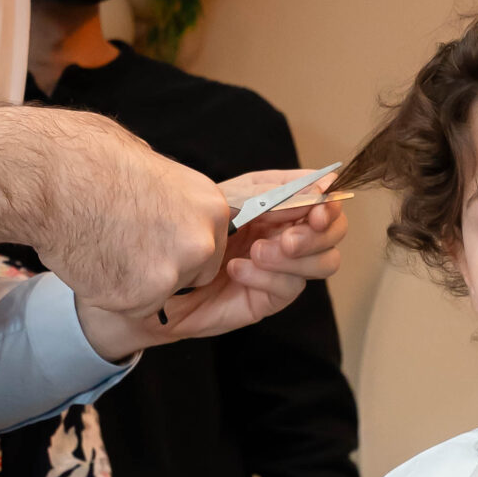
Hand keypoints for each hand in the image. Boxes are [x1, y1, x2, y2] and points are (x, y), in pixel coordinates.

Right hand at [0, 106, 230, 314]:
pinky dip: (109, 292)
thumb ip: (171, 198)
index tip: (152, 239)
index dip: (178, 246)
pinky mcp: (139, 299)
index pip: (210, 246)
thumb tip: (171, 205)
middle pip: (193, 275)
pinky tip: (91, 260)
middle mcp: (200, 242)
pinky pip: (128, 306)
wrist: (50, 178)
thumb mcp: (149, 166)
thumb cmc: (89, 159)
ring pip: (158, 294)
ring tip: (102, 247)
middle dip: (164, 269)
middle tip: (125, 247)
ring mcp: (171, 273)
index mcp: (209, 206)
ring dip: (133, 282)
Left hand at [76, 194, 347, 360]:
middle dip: (316, 233)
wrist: (144, 268)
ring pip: (322, 262)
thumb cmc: (180, 227)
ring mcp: (278, 269)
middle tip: (287, 237)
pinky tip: (237, 268)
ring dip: (293, 256)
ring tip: (255, 251)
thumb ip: (272, 190)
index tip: (319, 201)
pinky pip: (287, 289)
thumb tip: (324, 178)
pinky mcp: (264, 299)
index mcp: (278, 207)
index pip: (324, 201)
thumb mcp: (225, 200)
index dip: (328, 201)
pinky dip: (267, 276)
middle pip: (333, 234)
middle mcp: (285, 236)